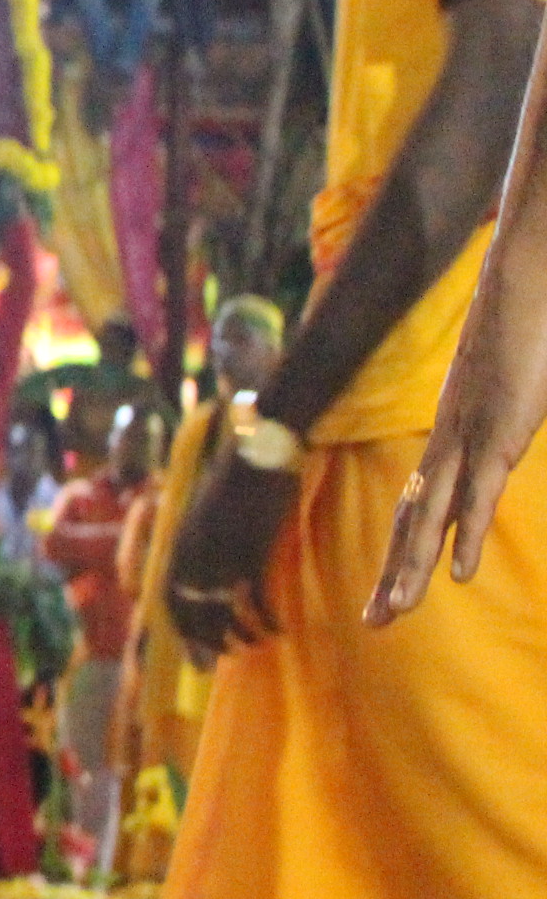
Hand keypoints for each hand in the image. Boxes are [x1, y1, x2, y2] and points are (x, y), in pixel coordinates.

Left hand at [164, 450, 296, 666]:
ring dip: (237, 634)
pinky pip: (255, 597)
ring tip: (252, 646)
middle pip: (191, 610)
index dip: (178, 627)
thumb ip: (200, 543)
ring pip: (222, 609)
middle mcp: (194, 552)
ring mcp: (222, 552)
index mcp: (180, 542)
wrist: (260, 449)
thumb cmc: (238, 480)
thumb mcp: (206, 514)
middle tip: (220, 660)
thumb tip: (206, 575)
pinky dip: (266, 618)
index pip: (168, 597)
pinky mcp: (253, 550)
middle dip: (203, 640)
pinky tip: (278, 630)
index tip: (192, 649)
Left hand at [373, 317, 546, 620]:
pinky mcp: (500, 429)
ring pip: (431, 514)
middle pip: (412, 517)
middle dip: (395, 573)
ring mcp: (470, 435)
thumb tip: (500, 428)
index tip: (392, 588)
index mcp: (451, 430)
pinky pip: (477, 491)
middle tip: (374, 622)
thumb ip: (500, 413)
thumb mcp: (508, 381)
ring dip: (413, 567)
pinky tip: (456, 575)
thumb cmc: (524, 320)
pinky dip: (463, 535)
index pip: (418, 500)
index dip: (405, 546)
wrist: (524, 276)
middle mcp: (448, 438)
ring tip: (395, 613)